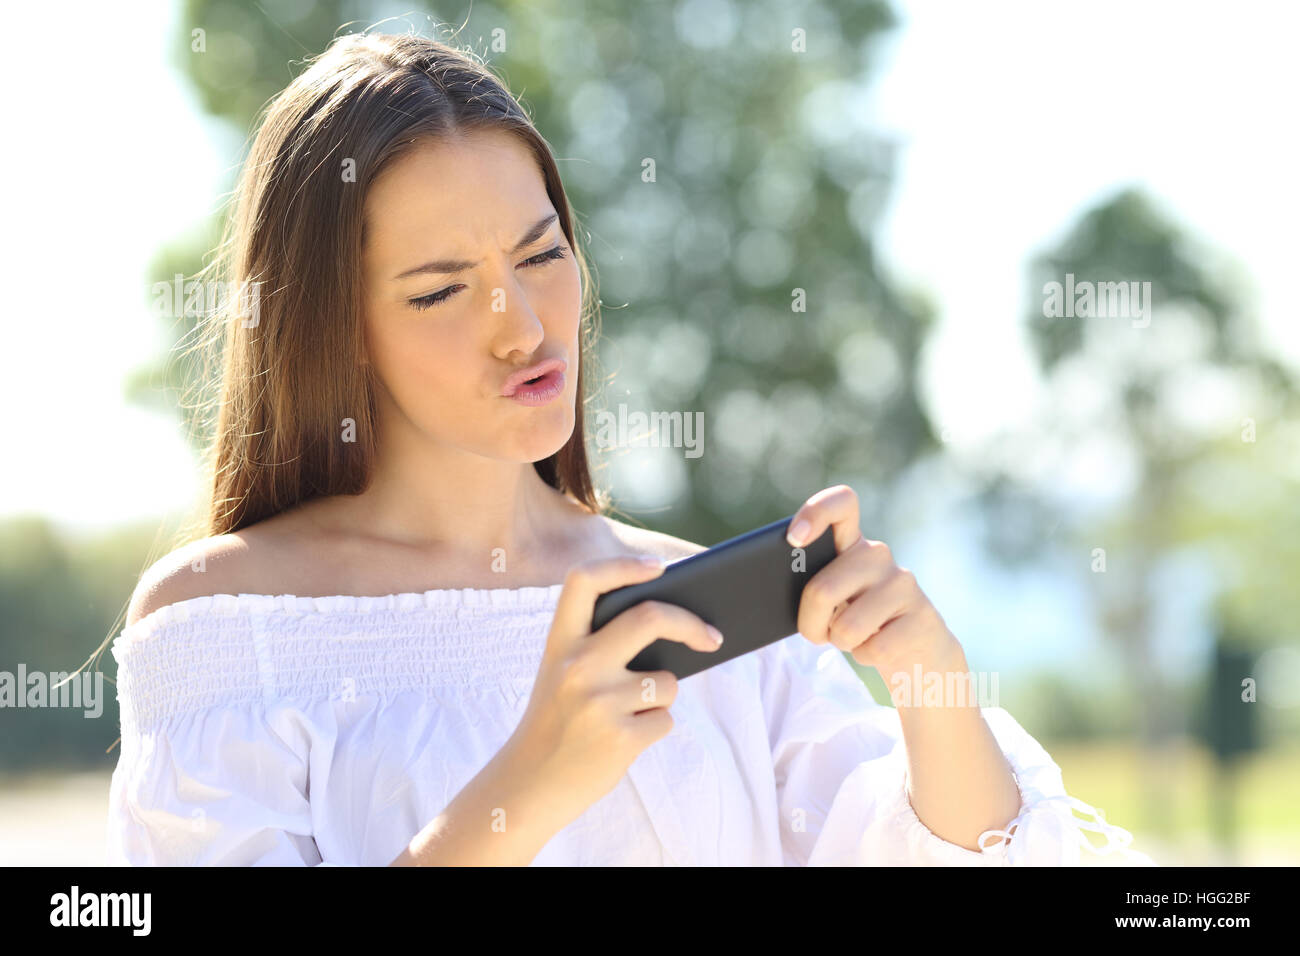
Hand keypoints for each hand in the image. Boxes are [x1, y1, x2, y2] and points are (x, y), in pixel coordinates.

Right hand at [502, 554, 723, 831]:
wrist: (527, 785)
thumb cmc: (557, 721)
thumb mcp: (562, 673)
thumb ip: (601, 646)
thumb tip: (676, 625)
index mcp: (560, 642)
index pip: (585, 580)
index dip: (624, 565)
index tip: (660, 568)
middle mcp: (578, 665)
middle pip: (650, 618)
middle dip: (690, 625)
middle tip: (712, 636)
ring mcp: (600, 701)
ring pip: (667, 682)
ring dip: (660, 699)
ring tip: (625, 717)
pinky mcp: (621, 738)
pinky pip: (664, 720)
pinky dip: (653, 728)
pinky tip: (621, 741)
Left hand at [786, 485, 964, 688]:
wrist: (916, 654)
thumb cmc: (859, 623)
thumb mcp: (833, 600)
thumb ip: (811, 588)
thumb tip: (766, 592)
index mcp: (851, 544)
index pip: (842, 504)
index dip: (815, 513)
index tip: (795, 539)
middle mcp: (878, 556)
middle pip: (822, 590)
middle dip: (810, 624)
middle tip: (820, 632)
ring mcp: (902, 583)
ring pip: (846, 627)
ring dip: (842, 643)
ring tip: (858, 636)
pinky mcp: (921, 616)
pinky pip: (872, 649)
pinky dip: (866, 657)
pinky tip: (880, 645)